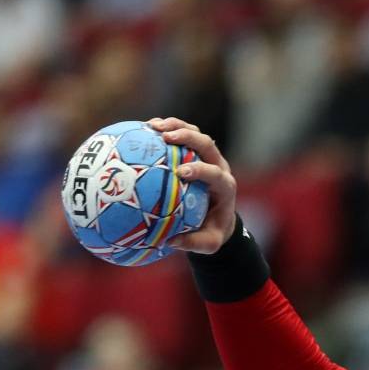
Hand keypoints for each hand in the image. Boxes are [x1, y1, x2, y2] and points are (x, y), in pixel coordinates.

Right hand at [147, 116, 236, 252]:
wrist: (220, 218)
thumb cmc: (213, 230)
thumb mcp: (209, 243)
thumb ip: (194, 243)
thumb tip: (170, 241)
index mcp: (225, 187)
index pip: (216, 174)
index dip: (200, 170)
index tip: (181, 172)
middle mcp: (219, 166)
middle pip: (207, 144)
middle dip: (188, 137)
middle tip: (165, 137)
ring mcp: (208, 156)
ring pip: (195, 133)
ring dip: (175, 126)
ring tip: (152, 125)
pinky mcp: (196, 151)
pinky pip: (182, 134)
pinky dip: (165, 129)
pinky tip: (143, 129)